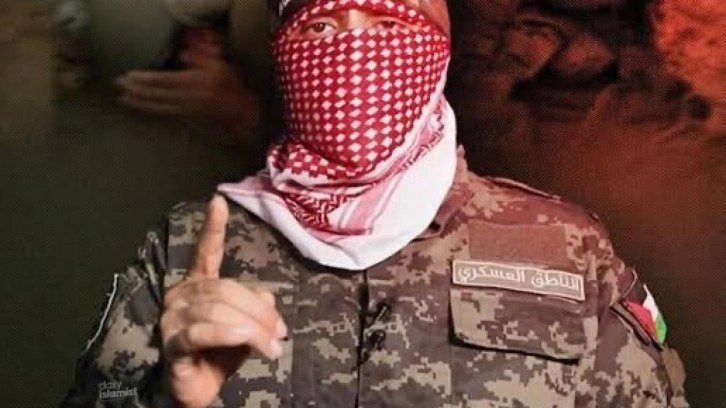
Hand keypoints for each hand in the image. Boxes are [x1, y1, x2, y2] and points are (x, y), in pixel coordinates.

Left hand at [114, 28, 260, 125]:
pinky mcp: (187, 118)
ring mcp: (186, 110)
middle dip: (136, 91)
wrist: (242, 112)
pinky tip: (143, 107)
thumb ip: (200, 59)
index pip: (163, 80)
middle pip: (156, 95)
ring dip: (140, 103)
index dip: (144, 79)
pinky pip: (165, 113)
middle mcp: (187, 98)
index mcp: (193, 83)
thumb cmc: (232, 87)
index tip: (128, 76)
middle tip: (118, 86)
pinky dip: (151, 110)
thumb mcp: (219, 66)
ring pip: (158, 106)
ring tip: (124, 99)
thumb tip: (182, 56)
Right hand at [160, 195, 286, 407]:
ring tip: (272, 347)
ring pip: (219, 312)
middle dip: (259, 313)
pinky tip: (245, 340)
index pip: (206, 251)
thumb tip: (267, 302)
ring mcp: (173, 318)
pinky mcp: (172, 344)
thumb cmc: (221, 353)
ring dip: (253, 329)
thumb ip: (256, 305)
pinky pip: (201, 332)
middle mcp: (182, 295)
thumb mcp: (246, 324)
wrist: (200, 390)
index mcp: (199, 283)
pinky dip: (228, 335)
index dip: (213, 227)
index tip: (218, 200)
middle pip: (227, 290)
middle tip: (280, 333)